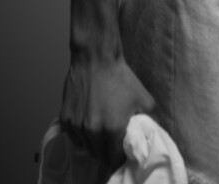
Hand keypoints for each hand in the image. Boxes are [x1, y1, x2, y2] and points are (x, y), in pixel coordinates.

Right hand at [59, 51, 155, 169]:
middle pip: (99, 156)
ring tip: (101, 131)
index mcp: (112, 129)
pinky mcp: (65, 119)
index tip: (122, 153)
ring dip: (94, 144)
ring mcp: (77, 126)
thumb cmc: (120, 77)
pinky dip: (82, 135)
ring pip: (86, 148)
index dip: (119, 159)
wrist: (95, 58)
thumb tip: (152, 133)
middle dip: (107, 153)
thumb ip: (150, 120)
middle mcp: (92, 131)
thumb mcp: (143, 98)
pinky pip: (74, 137)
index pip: (114, 160)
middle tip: (113, 143)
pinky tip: (89, 124)